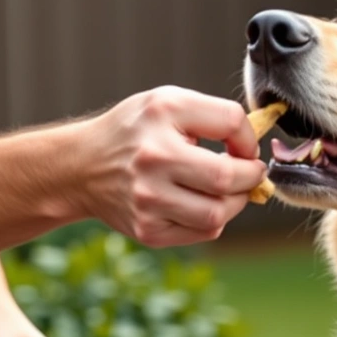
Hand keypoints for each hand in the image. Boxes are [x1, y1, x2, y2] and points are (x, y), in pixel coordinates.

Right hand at [75, 86, 268, 247]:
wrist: (82, 167)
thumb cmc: (136, 133)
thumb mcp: (168, 104)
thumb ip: (214, 116)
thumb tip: (254, 149)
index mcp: (162, 115)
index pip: (230, 121)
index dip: (248, 137)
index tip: (243, 147)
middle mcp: (152, 158)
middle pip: (226, 178)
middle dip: (250, 177)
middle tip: (250, 174)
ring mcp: (148, 199)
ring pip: (217, 213)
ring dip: (234, 203)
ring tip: (227, 191)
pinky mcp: (148, 229)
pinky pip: (203, 232)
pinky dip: (213, 220)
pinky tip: (200, 204)